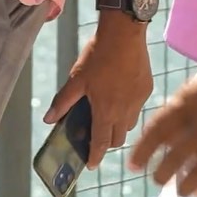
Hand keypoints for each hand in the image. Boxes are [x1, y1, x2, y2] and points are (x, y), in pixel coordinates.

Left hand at [44, 17, 152, 167]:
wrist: (124, 33)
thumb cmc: (98, 55)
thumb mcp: (76, 78)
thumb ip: (63, 101)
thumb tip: (48, 119)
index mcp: (106, 111)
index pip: (101, 144)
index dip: (95, 156)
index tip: (90, 164)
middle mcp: (125, 111)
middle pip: (118, 139)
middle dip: (107, 141)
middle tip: (97, 133)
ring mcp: (138, 101)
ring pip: (129, 124)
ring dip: (119, 125)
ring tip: (108, 111)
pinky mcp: (147, 89)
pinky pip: (138, 107)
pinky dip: (129, 107)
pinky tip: (120, 92)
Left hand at [128, 25, 196, 196]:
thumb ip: (194, 96)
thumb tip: (178, 114)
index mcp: (194, 96)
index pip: (159, 128)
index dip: (143, 149)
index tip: (134, 163)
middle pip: (174, 156)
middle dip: (161, 172)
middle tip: (157, 181)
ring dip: (184, 186)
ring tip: (180, 191)